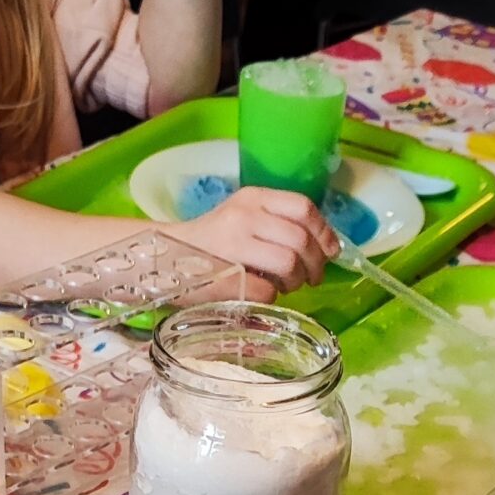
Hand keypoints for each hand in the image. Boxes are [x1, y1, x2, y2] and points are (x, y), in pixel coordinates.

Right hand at [171, 186, 335, 297]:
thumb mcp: (244, 220)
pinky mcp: (227, 276)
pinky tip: (263, 293)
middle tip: (313, 278)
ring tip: (288, 286)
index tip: (330, 251)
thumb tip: (326, 248)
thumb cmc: (212, 245)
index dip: (324, 232)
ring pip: (290, 263)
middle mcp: (244, 216)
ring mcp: (233, 245)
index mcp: (252, 198)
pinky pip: (269, 289)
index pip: (304, 207)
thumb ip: (279, 225)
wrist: (164, 260)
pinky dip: (274, 296)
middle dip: (316, 265)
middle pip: (301, 239)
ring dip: (297, 281)